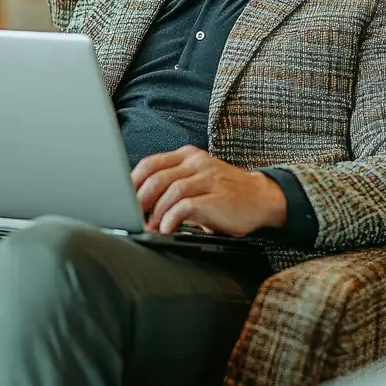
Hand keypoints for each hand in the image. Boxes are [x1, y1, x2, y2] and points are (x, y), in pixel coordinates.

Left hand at [131, 145, 286, 235]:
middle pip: (157, 177)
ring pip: (171, 190)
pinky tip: (167, 228)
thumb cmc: (226, 194)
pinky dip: (172, 218)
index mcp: (188, 157)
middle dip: (140, 199)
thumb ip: (173, 185)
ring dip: (156, 211)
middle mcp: (197, 163)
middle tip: (133, 216)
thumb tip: (139, 203)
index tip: (122, 199)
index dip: (132, 181)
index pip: (151, 163)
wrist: (263, 198)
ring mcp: (208, 178)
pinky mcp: (218, 197)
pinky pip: (187, 205)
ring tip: (150, 226)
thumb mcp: (197, 181)